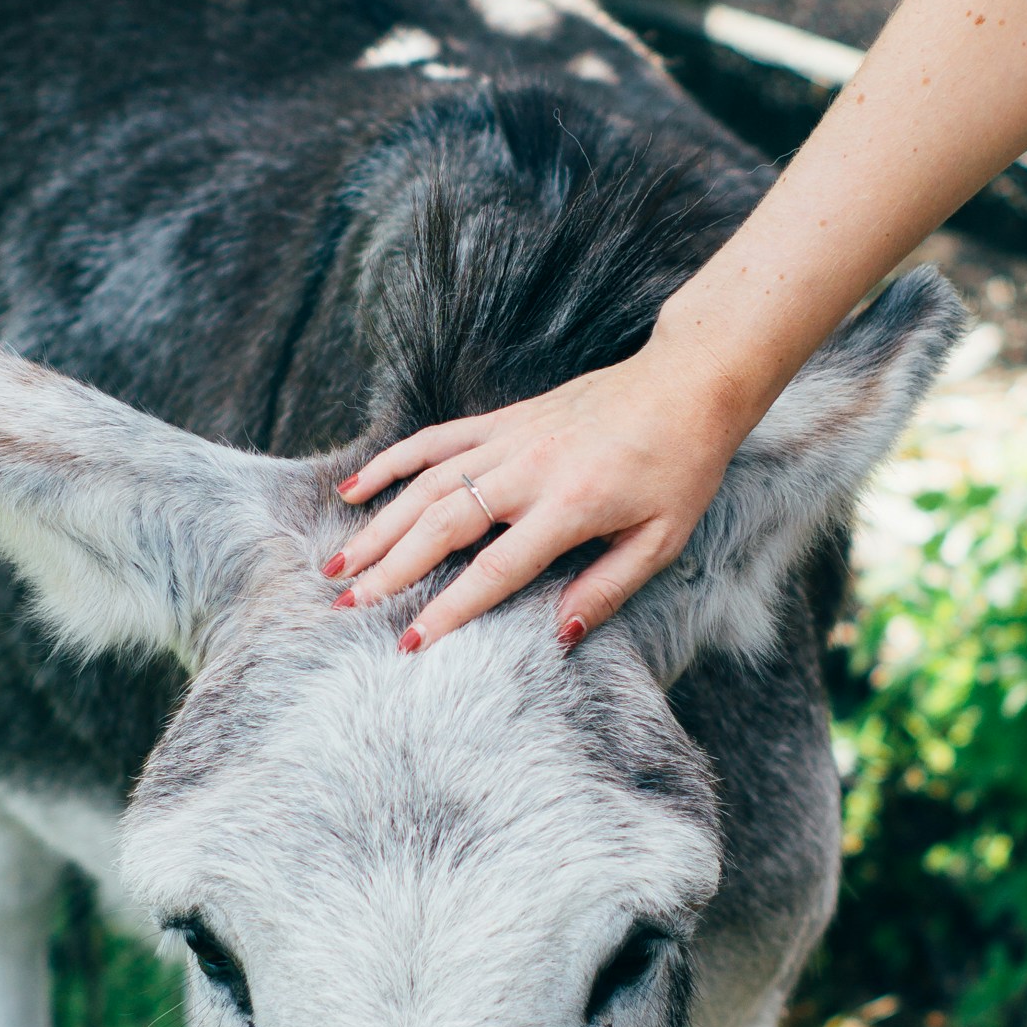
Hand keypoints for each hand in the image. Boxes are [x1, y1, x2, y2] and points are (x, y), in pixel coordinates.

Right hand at [325, 325, 754, 652]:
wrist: (687, 385)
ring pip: (427, 484)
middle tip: (347, 606)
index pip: (495, 568)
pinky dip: (391, 462)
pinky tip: (353, 489)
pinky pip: (436, 439)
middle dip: (390, 569)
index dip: (449, 608)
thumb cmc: (681, 468)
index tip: (408, 641)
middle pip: (444, 525)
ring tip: (338, 564)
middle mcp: (530, 469)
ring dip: (379, 525)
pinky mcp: (505, 418)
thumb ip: (607, 589)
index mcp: (571, 505)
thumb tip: (558, 635)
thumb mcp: (662, 540)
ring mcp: (511, 438)